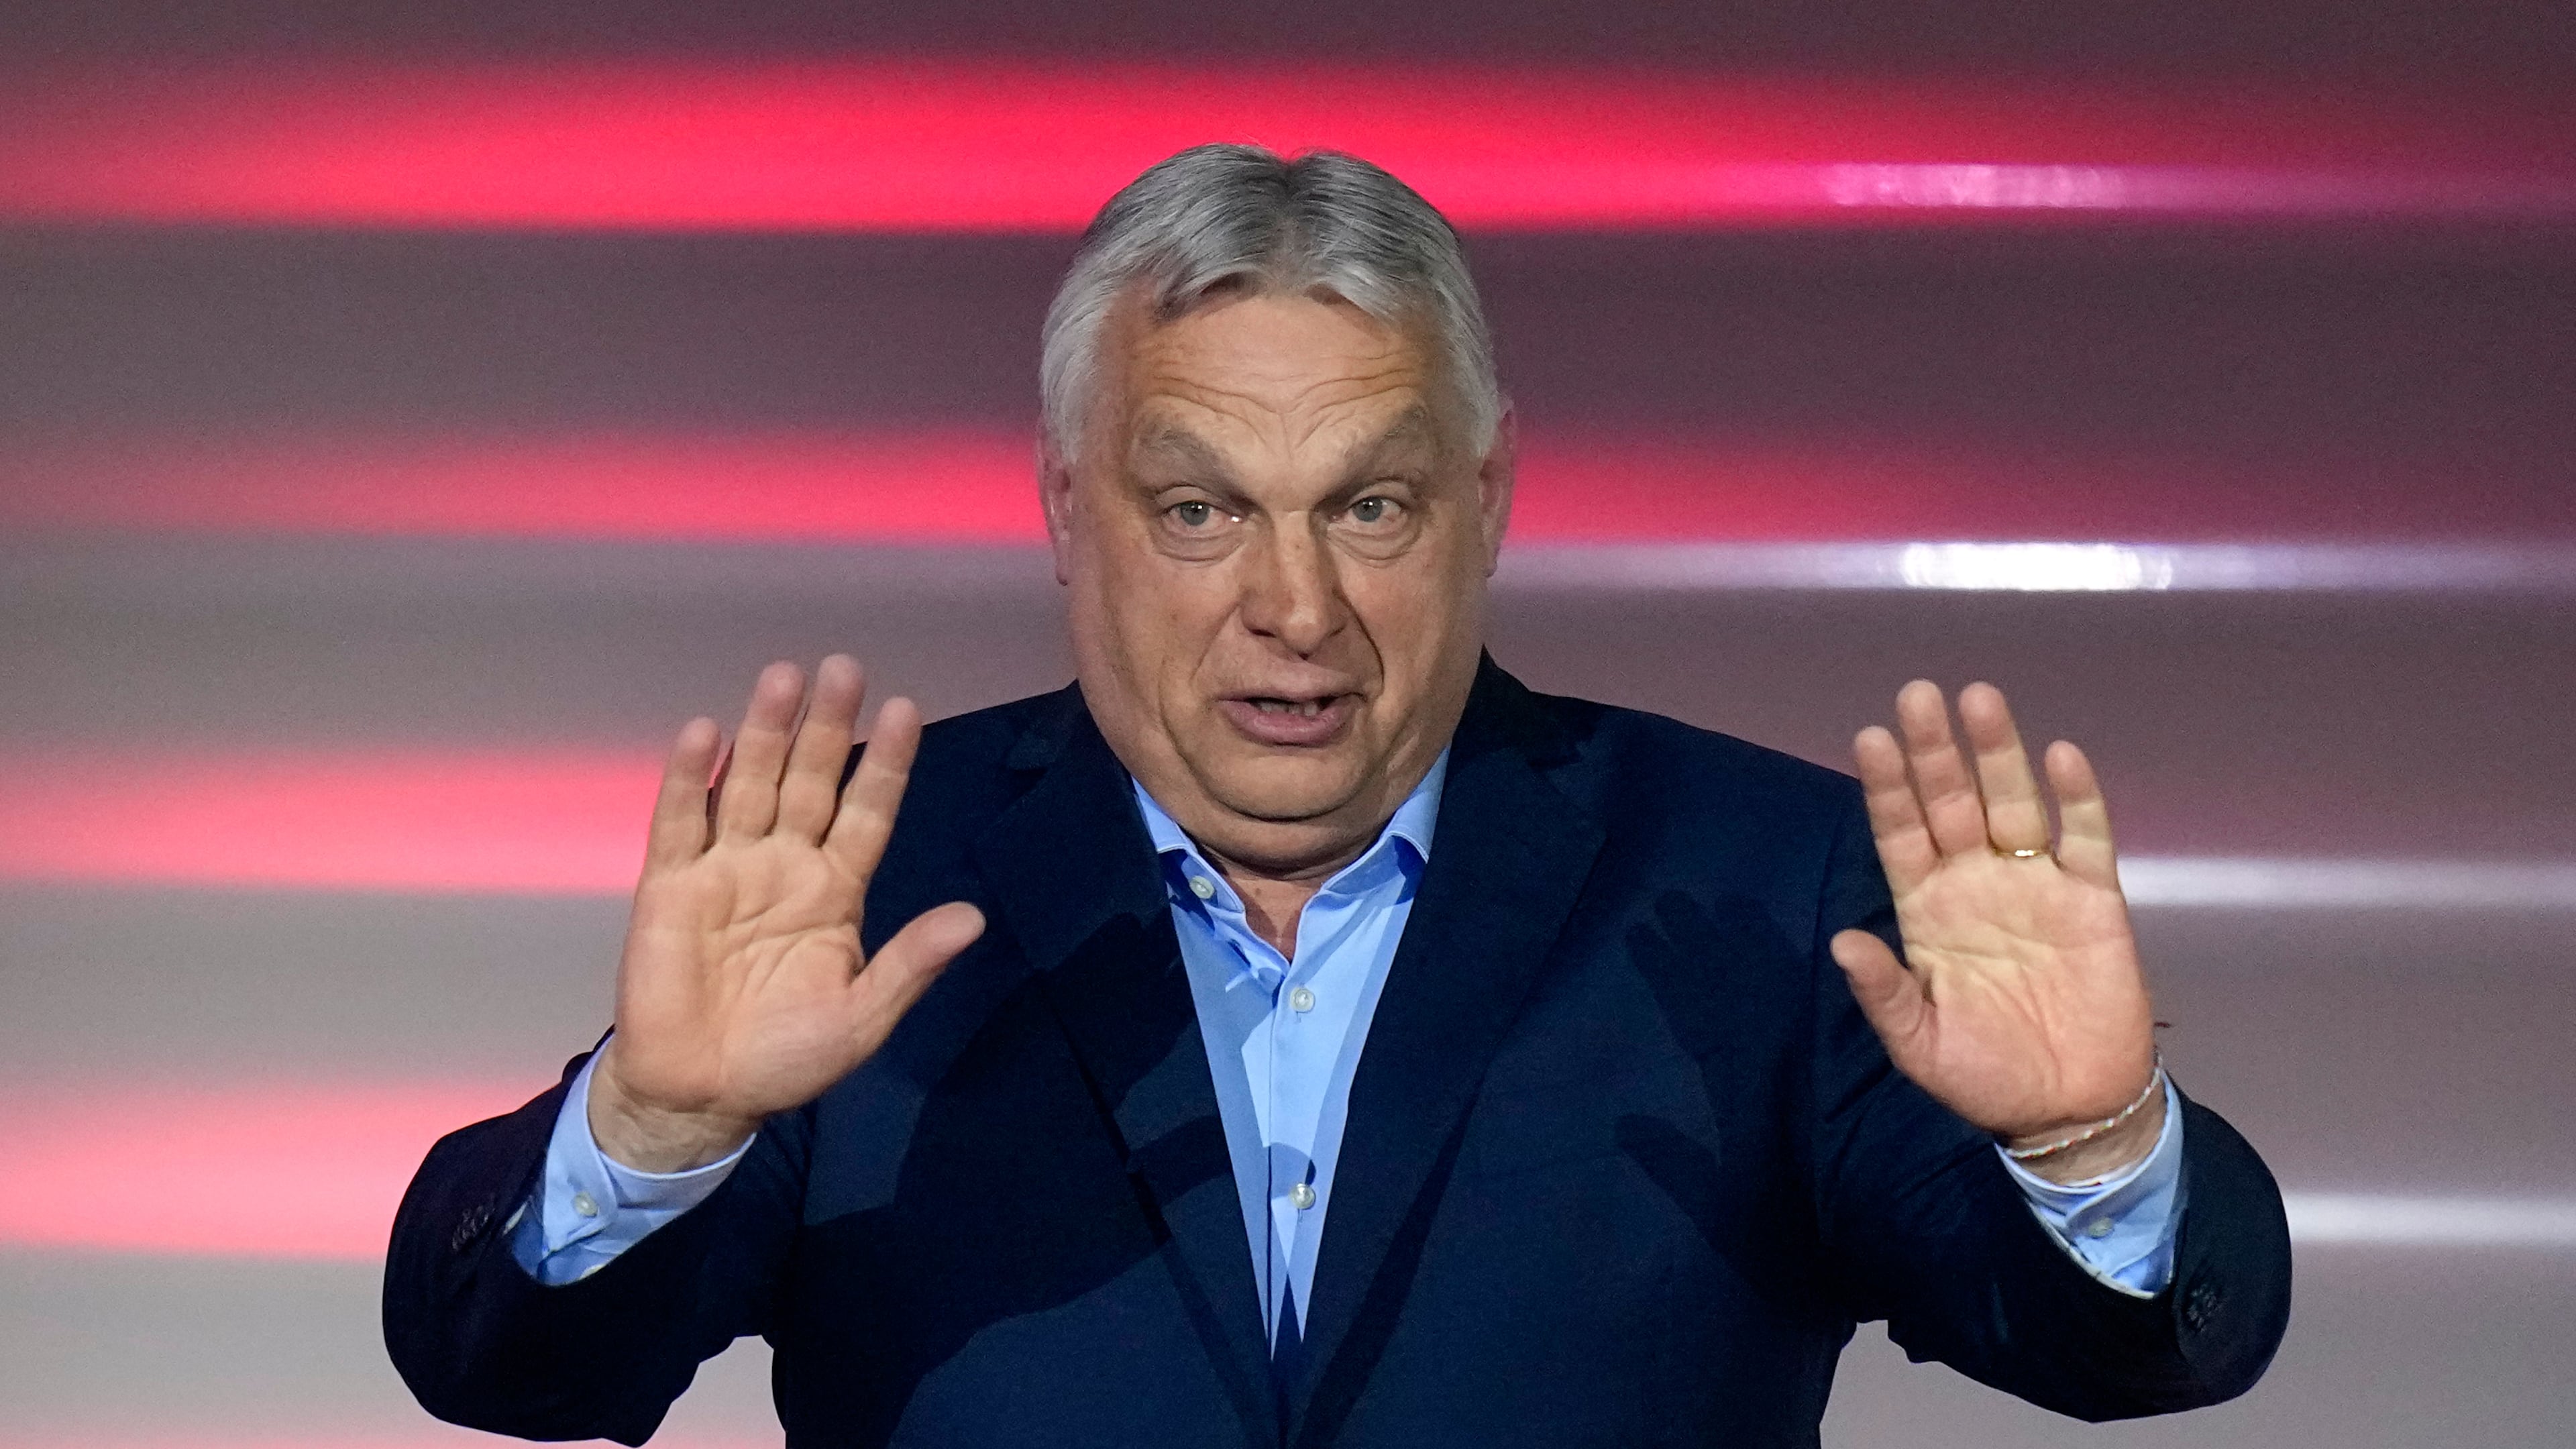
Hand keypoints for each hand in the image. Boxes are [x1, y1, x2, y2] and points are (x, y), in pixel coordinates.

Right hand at [590, 656, 985, 1171]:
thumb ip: (909, 964)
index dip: (885, 764)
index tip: (906, 709)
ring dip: (765, 733)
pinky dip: (689, 779)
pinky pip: (680, 822)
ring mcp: (726, 869)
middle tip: (844, 668)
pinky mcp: (670, 886)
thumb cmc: (787, 1057)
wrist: (702, 1096)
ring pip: (749, 786)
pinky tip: (704, 733)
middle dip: (826, 727)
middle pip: (809, 781)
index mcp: (835, 890)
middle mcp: (784, 865)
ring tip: (783, 677)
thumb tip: (973, 917)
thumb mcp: (862, 1017)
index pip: (866, 812)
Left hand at [1829, 681, 2161, 1182]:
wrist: (2070, 1108)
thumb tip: (1841, 942)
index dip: (1887, 789)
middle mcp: (1977, 883)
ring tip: (1979, 699)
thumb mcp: (1920, 1045)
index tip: (1869, 738)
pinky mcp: (2094, 899)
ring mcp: (2036, 885)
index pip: (1900, 835)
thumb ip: (1885, 993)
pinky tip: (2061, 757)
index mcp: (1927, 911)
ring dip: (1998, 754)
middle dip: (1935, 751)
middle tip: (1917, 694)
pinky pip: (2085, 838)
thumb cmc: (1985, 1076)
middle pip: (1951, 803)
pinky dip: (2077, 797)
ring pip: (2013, 804)